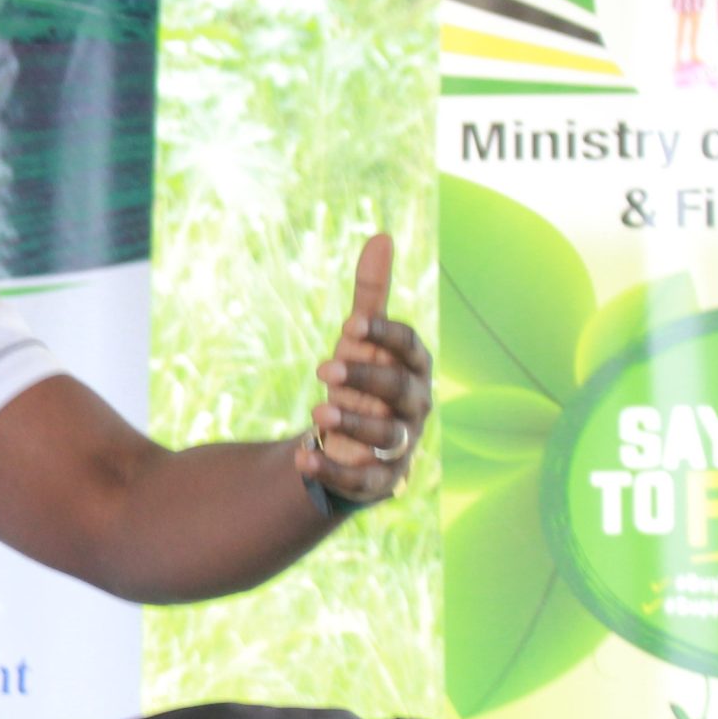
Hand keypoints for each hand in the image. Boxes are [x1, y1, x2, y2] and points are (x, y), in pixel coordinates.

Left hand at [296, 233, 431, 508]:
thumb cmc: (362, 382)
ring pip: (387, 437)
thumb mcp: (362, 340)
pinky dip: (334, 470)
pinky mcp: (380, 482)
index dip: (386, 337)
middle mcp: (415, 409)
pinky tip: (302, 457)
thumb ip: (372, 294)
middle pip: (402, 393)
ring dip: (353, 424)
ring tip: (316, 412)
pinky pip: (363, 480)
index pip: (412, 350)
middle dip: (368, 380)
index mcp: (414, 370)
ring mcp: (400, 448)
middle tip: (325, 369)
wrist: (350, 443)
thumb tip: (381, 236)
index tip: (351, 325)